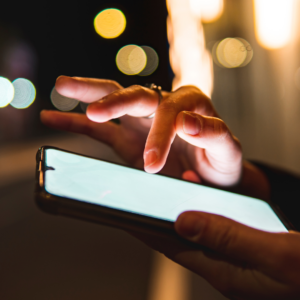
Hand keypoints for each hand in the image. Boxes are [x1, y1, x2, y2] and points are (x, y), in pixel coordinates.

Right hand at [41, 76, 241, 186]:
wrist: (213, 178)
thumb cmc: (221, 162)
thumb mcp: (227, 151)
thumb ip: (213, 134)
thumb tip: (188, 121)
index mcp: (190, 104)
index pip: (170, 110)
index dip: (160, 135)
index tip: (153, 162)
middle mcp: (163, 106)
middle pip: (135, 94)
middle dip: (115, 101)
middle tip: (96, 112)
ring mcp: (142, 122)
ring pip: (113, 99)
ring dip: (89, 93)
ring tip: (63, 85)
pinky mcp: (127, 139)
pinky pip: (99, 129)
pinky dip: (77, 122)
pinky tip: (54, 116)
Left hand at [138, 212, 299, 299]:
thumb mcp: (273, 253)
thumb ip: (228, 238)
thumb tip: (183, 222)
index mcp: (224, 271)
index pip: (172, 247)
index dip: (146, 230)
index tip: (125, 215)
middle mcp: (224, 267)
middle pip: (179, 242)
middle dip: (156, 223)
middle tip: (137, 203)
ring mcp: (235, 260)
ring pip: (196, 235)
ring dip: (178, 218)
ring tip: (161, 200)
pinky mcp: (245, 251)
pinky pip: (214, 232)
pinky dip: (202, 216)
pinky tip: (201, 204)